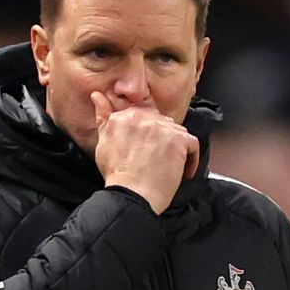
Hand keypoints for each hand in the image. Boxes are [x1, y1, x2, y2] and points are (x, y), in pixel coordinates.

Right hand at [92, 92, 199, 214]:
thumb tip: (97, 95)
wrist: (131, 194)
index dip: (148, 133)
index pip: (145, 114)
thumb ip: (102, 116)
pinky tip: (182, 172)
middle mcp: (144, 117)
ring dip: (176, 149)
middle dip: (162, 139)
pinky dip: (190, 160)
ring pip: (177, 132)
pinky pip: (192, 145)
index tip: (147, 147)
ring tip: (168, 166)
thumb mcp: (102, 142)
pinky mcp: (178, 141)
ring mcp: (162, 128)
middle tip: (157, 159)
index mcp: (125, 115)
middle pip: (162, 122)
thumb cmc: (116, 175)